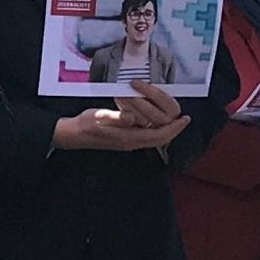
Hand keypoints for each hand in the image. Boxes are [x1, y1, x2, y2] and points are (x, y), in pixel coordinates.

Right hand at [53, 82, 189, 152]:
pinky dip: (155, 128)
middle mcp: (132, 142)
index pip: (159, 135)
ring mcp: (128, 142)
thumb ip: (118, 118)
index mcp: (129, 138)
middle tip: (185, 119)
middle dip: (174, 130)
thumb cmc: (87, 124)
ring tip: (174, 118)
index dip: (174, 128)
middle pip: (160, 139)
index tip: (185, 119)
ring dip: (165, 129)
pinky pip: (146, 136)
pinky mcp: (124, 139)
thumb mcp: (101, 117)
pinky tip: (156, 120)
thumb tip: (132, 119)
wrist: (74, 134)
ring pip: (154, 138)